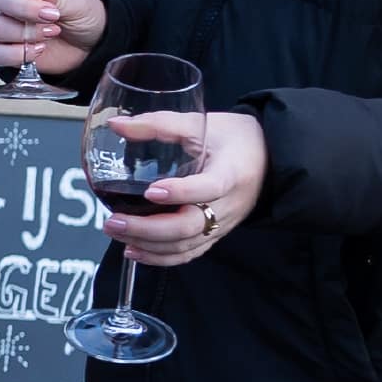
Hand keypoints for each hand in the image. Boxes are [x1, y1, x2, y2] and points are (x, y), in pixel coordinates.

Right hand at [0, 0, 108, 80]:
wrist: (92, 42)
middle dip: (26, 9)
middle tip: (52, 15)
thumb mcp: (76, 0)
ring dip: (25, 32)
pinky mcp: (11, 50)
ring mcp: (10, 27)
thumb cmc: (82, 14)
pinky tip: (38, 49)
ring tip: (51, 32)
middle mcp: (14, 3)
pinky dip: (17, 53)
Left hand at [105, 108, 265, 266]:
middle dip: (148, 228)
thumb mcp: (200, 124)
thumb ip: (158, 124)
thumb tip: (116, 125)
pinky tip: (133, 250)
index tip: (151, 192)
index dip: (181, 192)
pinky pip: (189, 253)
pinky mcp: (216, 234)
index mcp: (231, 173)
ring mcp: (223, 224)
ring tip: (115, 231)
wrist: (267, 157)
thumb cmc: (233, 138)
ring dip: (147, 244)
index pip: (209, 188)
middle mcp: (229, 205)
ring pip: (186, 245)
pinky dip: (160, 258)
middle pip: (190, 226)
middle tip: (114, 221)